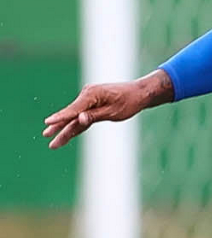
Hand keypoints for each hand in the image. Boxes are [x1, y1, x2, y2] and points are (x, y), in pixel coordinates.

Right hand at [43, 71, 172, 149]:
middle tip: (46, 136)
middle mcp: (87, 95)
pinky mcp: (92, 105)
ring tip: (53, 143)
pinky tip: (65, 137)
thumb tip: (79, 119)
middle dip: (59, 127)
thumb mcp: (114, 112)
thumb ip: (95, 116)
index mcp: (92, 94)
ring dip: (65, 130)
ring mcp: (89, 100)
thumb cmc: (129, 101)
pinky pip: (82, 118)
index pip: (73, 109)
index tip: (48, 122)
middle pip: (71, 114)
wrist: (139, 93)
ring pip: (75, 118)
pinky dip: (75, 127)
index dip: (61, 117)